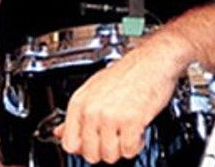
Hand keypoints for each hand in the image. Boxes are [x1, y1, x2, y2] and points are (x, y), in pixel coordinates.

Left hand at [54, 38, 184, 163]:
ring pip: (110, 156)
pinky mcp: (131, 120)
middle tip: (115, 134)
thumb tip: (61, 132)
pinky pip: (129, 150)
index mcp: (80, 101)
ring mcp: (110, 116)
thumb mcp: (95, 87)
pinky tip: (137, 129)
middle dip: (105, 149)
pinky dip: (136, 144)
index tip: (94, 143)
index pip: (69, 143)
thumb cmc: (128, 71)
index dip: (83, 148)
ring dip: (122, 147)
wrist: (153, 59)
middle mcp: (92, 109)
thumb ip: (78, 113)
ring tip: (127, 129)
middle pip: (90, 154)